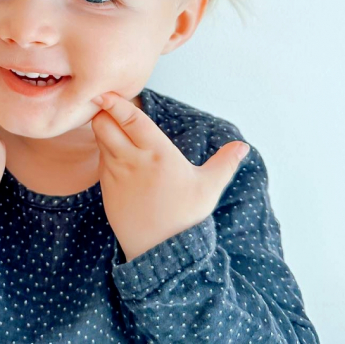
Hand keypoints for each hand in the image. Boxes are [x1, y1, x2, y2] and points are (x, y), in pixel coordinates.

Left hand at [90, 91, 249, 261]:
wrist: (161, 251)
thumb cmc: (186, 217)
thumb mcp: (209, 187)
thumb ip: (224, 162)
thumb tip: (243, 146)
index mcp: (159, 153)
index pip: (131, 119)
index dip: (116, 103)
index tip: (106, 92)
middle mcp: (133, 160)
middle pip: (105, 125)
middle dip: (104, 113)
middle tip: (109, 107)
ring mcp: (116, 174)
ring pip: (101, 140)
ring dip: (104, 130)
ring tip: (112, 123)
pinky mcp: (107, 187)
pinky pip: (102, 160)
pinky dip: (105, 150)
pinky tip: (116, 150)